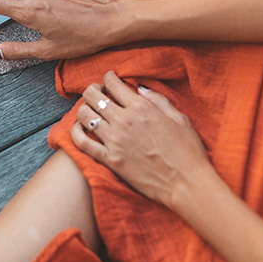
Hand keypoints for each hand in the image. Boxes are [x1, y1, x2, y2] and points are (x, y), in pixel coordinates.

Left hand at [70, 71, 211, 206]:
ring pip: (84, 115)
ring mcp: (114, 141)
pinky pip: (82, 142)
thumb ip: (158, 99)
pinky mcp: (110, 160)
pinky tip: (79, 128)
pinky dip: (75, 132)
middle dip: (92, 89)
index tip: (110, 80)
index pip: (112, 83)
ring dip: (84, 108)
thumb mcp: (179, 117)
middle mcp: (123, 120)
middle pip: (92, 95)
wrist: (186, 184)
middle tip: (98, 94)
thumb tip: (139, 88)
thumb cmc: (187, 150)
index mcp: (141, 107)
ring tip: (91, 111)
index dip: (108, 78)